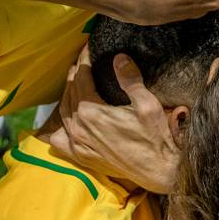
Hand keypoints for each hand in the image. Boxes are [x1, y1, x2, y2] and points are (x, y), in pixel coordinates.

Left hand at [49, 48, 179, 193]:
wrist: (159, 171)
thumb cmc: (156, 138)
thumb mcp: (147, 105)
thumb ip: (130, 80)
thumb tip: (119, 58)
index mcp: (91, 112)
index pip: (81, 78)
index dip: (84, 60)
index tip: (88, 48)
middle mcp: (79, 128)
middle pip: (70, 93)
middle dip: (75, 74)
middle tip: (81, 62)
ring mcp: (78, 145)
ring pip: (64, 113)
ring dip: (67, 95)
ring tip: (73, 83)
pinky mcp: (82, 157)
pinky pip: (60, 139)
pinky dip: (59, 127)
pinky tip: (65, 120)